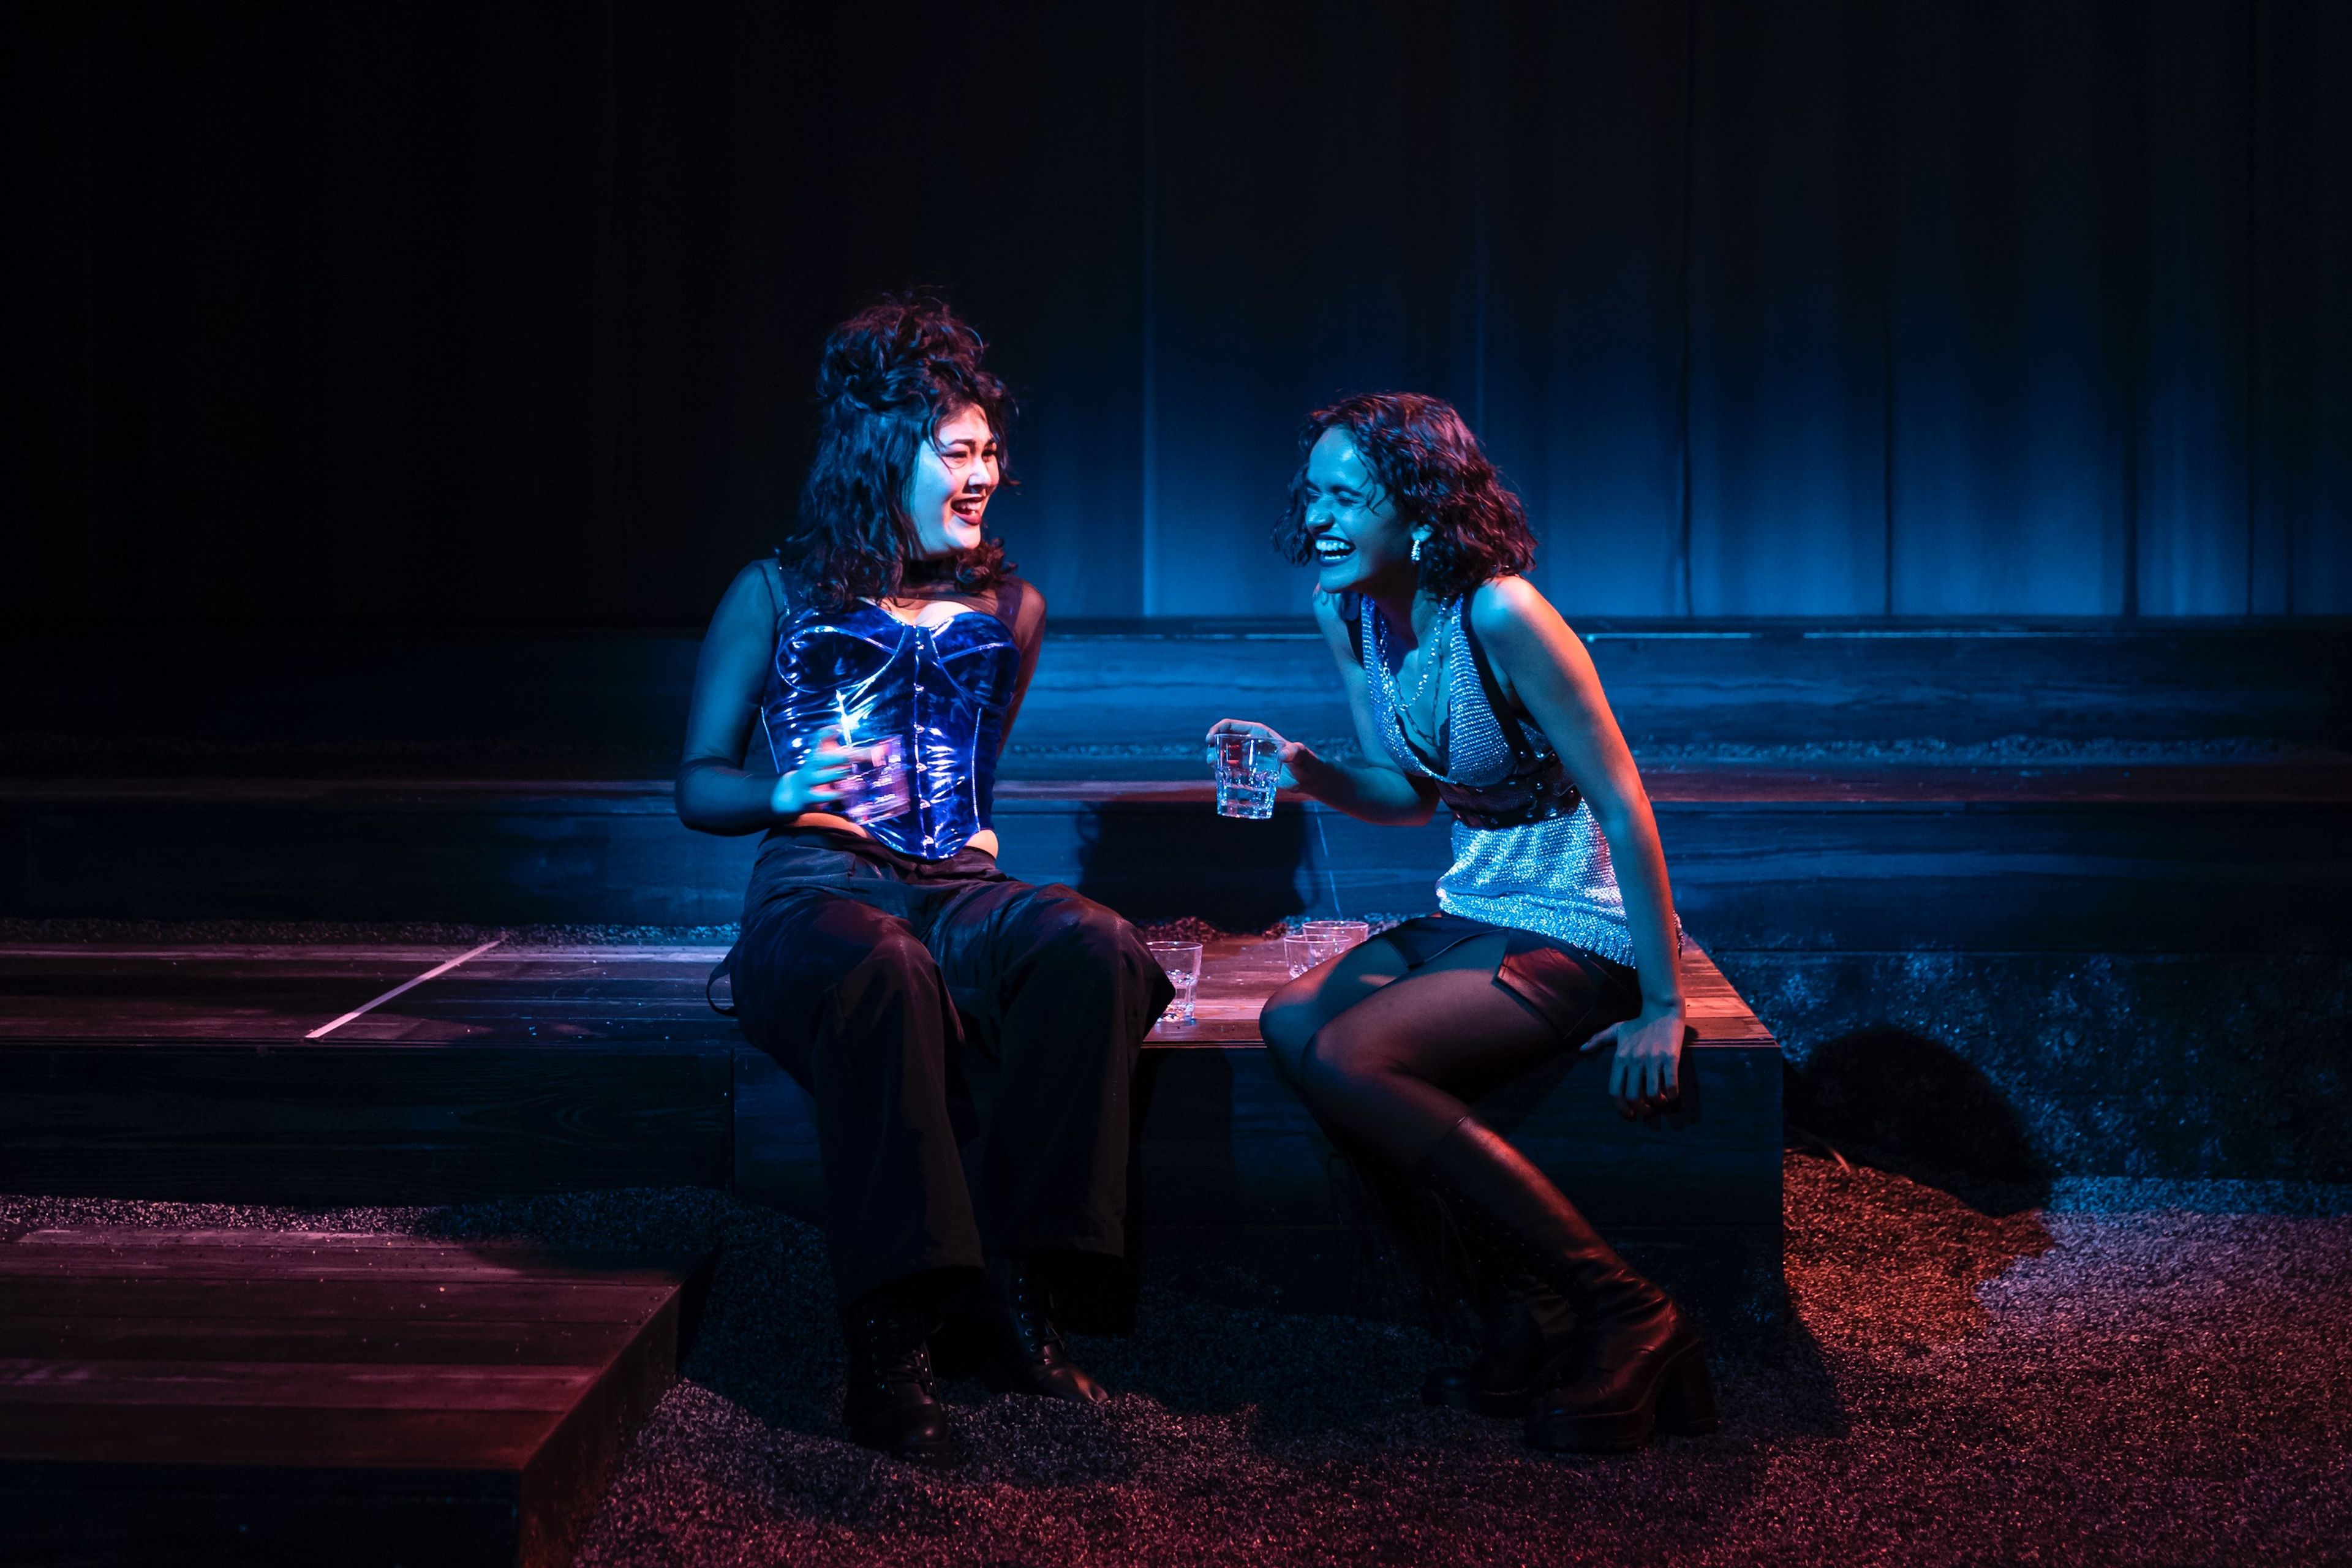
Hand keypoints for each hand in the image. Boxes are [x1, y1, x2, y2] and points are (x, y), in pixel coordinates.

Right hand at [770, 734, 854, 816]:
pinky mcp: (807, 798)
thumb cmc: (811, 774)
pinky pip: (817, 797)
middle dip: (835, 758)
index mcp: (812, 758)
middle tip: (851, 756)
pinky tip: (842, 794)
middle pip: (817, 760)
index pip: (816, 741)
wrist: (791, 794)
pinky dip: (831, 795)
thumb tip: (837, 727)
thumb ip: (827, 744)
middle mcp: (808, 769)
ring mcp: (806, 783)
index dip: (825, 734)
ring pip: (817, 778)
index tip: (837, 728)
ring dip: (833, 775)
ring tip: (847, 772)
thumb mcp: (818, 759)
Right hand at [1203, 718, 1307, 789]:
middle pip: (1225, 740)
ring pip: (1226, 755)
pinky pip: (1232, 769)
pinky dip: (1224, 772)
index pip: (1232, 726)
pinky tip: (1221, 778)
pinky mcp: (1251, 771)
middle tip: (1211, 760)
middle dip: (1213, 747)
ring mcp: (1250, 757)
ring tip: (1214, 768)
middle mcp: (1251, 743)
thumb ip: (1295, 752)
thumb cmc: (1307, 763)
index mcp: (1259, 733)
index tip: (1209, 740)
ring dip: (1215, 759)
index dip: (1217, 730)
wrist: (1308, 779)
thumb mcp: (1301, 756)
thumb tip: (1283, 754)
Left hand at [1581, 1002, 1686, 1117]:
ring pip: (1653, 1094)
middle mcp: (1634, 1060)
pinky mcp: (1670, 1057)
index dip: (1621, 1108)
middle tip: (1647, 1111)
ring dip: (1657, 1103)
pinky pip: (1671, 1084)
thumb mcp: (1616, 1030)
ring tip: (1660, 1101)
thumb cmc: (1639, 1023)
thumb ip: (1598, 1040)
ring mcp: (1653, 1059)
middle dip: (1641, 1110)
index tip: (1629, 1115)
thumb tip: (1582, 1049)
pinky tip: (1672, 1094)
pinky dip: (1672, 1095)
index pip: (1615, 1090)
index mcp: (1620, 1057)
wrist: (1661, 1009)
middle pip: (1633, 1096)